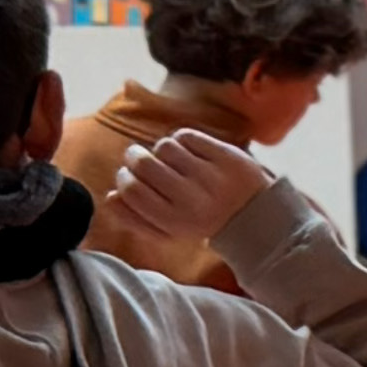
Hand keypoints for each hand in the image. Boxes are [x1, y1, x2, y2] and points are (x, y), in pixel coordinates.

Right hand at [113, 126, 279, 253]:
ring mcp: (211, 176)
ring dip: (162, 150)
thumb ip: (135, 218)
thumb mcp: (169, 230)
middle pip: (143, 164)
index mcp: (175, 221)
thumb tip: (109, 197)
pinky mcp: (227, 156)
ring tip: (172, 160)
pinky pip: (187, 135)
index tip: (128, 175)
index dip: (123, 178)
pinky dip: (183, 140)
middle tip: (140, 158)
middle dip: (135, 157)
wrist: (256, 216)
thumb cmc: (201, 221)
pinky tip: (191, 152)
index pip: (131, 190)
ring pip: (164, 146)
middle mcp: (192, 200)